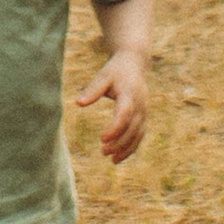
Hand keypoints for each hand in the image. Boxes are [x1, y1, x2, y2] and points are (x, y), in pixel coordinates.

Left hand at [76, 45, 148, 164]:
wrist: (134, 64)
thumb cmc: (115, 71)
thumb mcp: (103, 76)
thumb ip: (92, 90)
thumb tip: (79, 103)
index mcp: (130, 93)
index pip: (124, 113)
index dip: (115, 127)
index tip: (102, 139)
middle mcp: (140, 104)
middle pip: (132, 127)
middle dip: (119, 142)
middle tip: (103, 151)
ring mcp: (144, 112)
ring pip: (138, 134)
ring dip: (126, 148)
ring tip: (111, 159)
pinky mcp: (144, 117)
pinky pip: (140, 135)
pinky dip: (131, 147)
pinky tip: (118, 156)